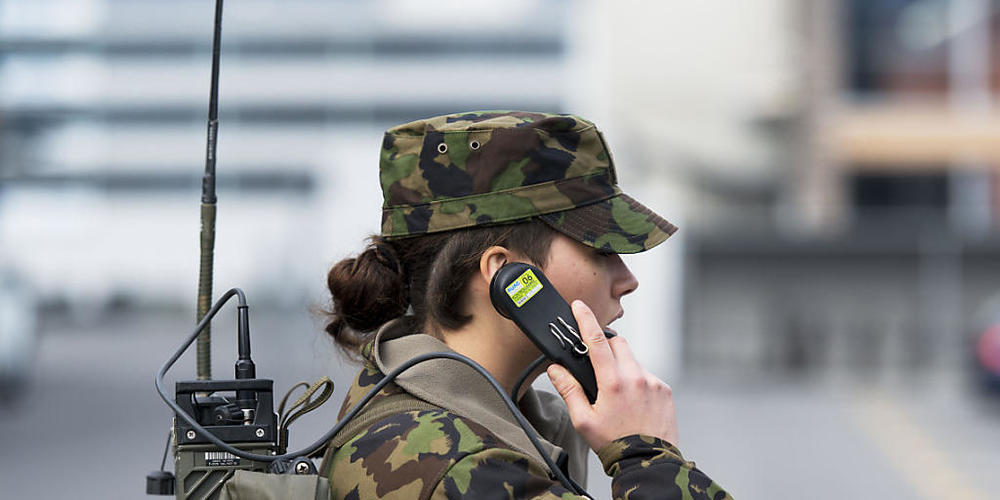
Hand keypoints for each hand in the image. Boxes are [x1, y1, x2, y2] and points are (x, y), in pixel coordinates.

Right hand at [547, 300, 678, 451]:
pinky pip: (647, 374)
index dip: (586, 320)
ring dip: (622, 366)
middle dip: (606, 347)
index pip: (597, 341)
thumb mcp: (583, 420)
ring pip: (633, 359)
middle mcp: (635, 377)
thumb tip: (555, 369)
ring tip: (616, 393)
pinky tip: (632, 401)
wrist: (647, 461)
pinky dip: (636, 380)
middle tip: (597, 365)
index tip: (579, 307)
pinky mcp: (665, 390)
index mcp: (612, 383)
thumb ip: (569, 390)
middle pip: (618, 343)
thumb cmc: (614, 444)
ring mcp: (653, 382)